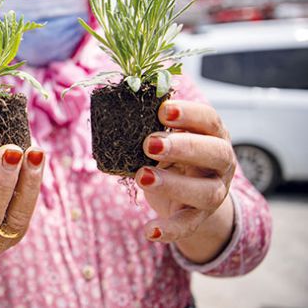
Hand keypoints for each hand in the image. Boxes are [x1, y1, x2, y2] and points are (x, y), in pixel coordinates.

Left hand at [135, 100, 235, 260]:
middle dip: (184, 147)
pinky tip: (149, 231)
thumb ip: (153, 125)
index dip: (189, 114)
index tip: (163, 111)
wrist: (191, 194)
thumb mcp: (168, 136)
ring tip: (142, 177)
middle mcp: (220, 163)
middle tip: (150, 144)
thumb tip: (118, 108)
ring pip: (205, 191)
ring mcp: (214, 192)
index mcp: (212, 134)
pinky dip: (170, 230)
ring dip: (173, 184)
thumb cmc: (174, 154)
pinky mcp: (200, 217)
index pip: (209, 119)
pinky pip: (188, 225)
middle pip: (215, 153)